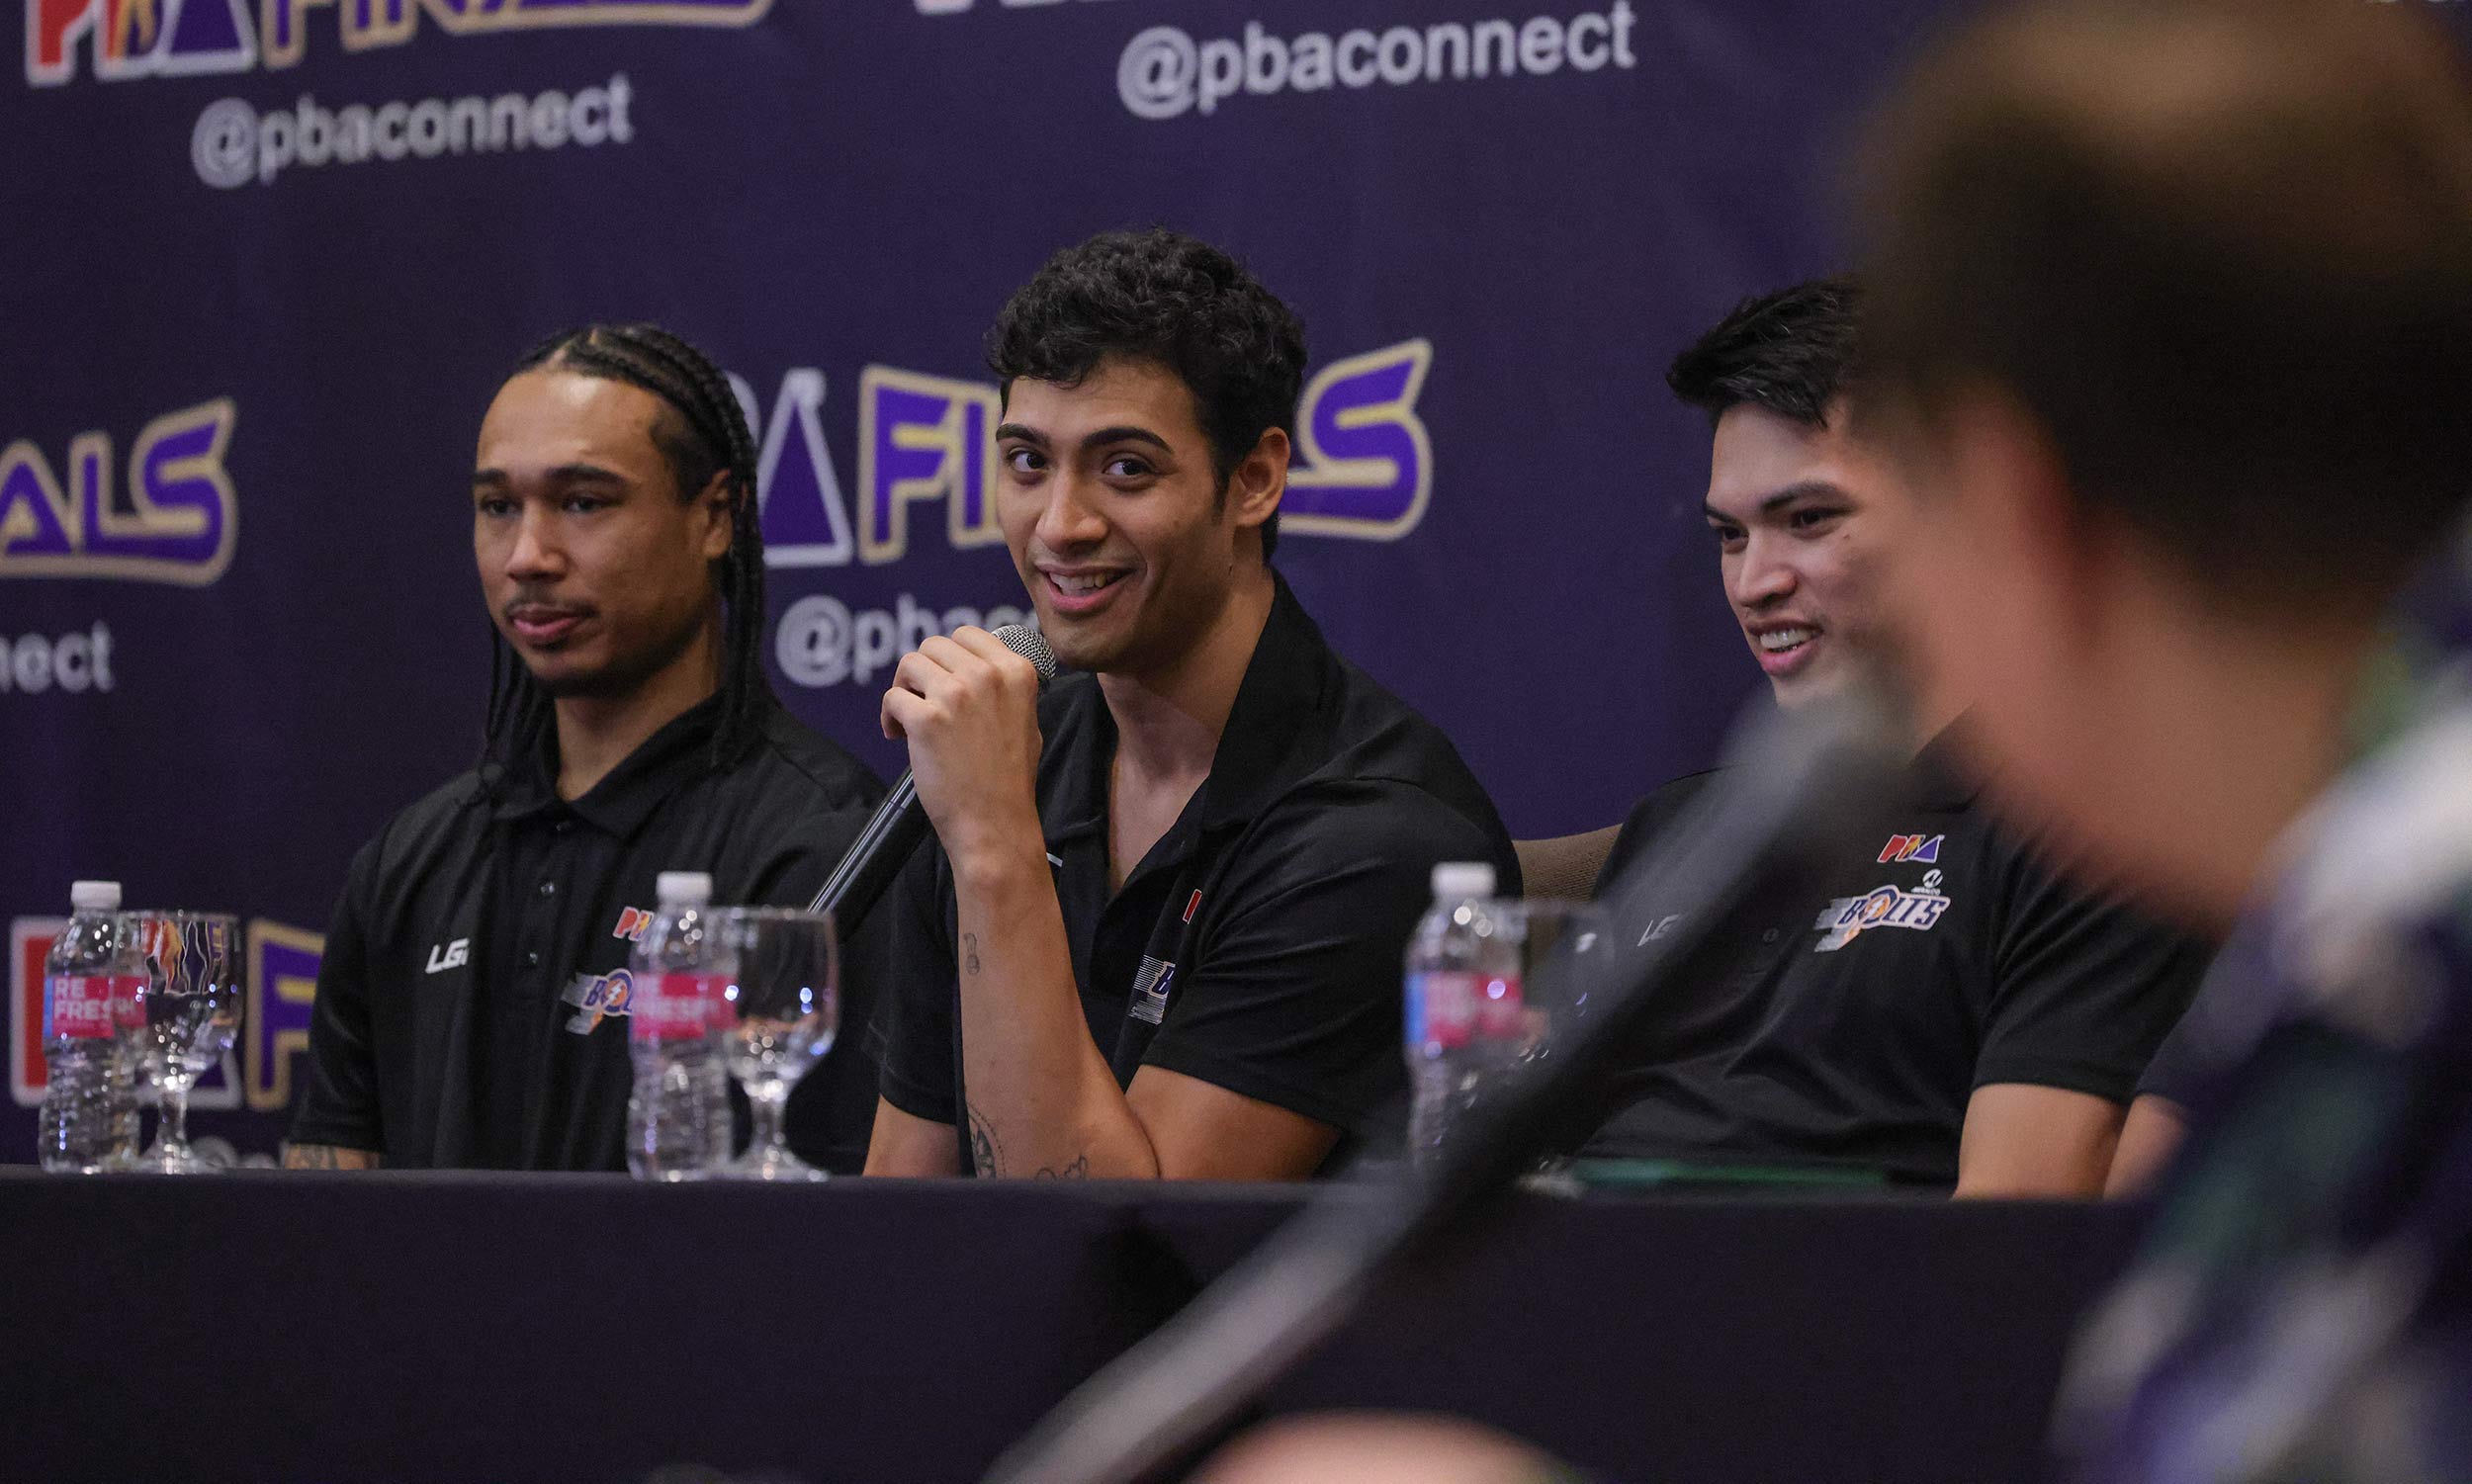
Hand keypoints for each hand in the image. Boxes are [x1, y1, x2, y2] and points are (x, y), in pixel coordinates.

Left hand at [881, 627, 1044, 866]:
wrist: (995, 824)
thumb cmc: (1008, 779)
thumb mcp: (1025, 719)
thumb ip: (1000, 686)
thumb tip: (970, 664)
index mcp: (1016, 671)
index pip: (967, 635)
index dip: (948, 657)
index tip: (942, 680)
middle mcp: (987, 676)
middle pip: (933, 646)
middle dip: (923, 673)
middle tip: (922, 701)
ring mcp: (956, 695)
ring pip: (909, 664)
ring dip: (904, 690)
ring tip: (909, 719)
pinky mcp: (926, 720)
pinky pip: (892, 698)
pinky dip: (889, 717)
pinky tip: (899, 736)